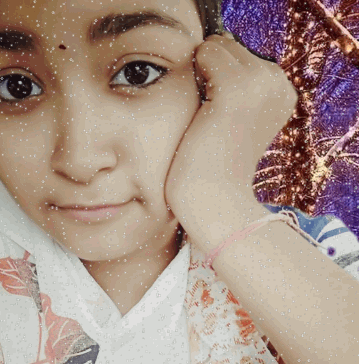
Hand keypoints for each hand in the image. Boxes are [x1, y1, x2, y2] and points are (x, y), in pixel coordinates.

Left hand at [165, 33, 297, 249]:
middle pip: (228, 46)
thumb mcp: (239, 121)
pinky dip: (196, 75)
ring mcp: (259, 84)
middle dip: (213, 73)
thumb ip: (237, 89)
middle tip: (212, 118)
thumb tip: (210, 59)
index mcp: (283, 90)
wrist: (217, 201)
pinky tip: (202, 111)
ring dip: (202, 74)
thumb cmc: (218, 164)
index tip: (223, 116)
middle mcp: (278, 82)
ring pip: (217, 46)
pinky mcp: (235, 90)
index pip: (240, 55)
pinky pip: (206, 54)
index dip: (221, 79)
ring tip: (208, 117)